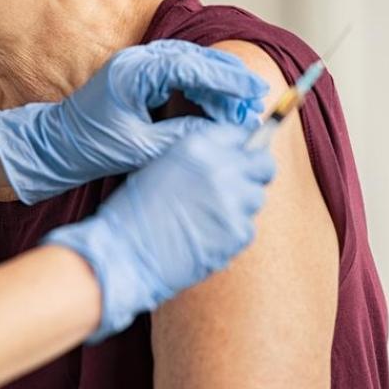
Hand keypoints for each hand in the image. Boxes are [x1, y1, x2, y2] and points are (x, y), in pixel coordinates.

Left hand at [0, 40, 267, 203]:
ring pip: (190, 65)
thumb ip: (182, 137)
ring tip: (243, 106)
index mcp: (134, 72)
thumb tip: (222, 134)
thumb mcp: (141, 148)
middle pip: (195, 59)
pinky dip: (201, 88)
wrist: (55, 146)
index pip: (191, 66)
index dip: (227, 79)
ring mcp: (137, 66)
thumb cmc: (90, 148)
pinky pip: (178, 74)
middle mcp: (136, 61)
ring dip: (217, 84)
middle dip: (228, 79)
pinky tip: (217, 106)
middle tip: (256, 99)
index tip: (254, 92)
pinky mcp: (138, 76)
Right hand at [42, 122, 275, 340]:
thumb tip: (231, 158)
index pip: (241, 135)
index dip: (241, 149)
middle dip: (255, 174)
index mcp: (198, 146)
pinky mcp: (238, 232)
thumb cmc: (134, 212)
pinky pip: (247, 228)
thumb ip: (199, 158)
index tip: (240, 159)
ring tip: (209, 218)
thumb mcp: (162, 165)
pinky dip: (231, 234)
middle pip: (263, 164)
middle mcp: (221, 168)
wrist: (124, 253)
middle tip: (239, 187)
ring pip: (256, 198)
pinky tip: (206, 237)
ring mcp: (233, 201)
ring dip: (240, 206)